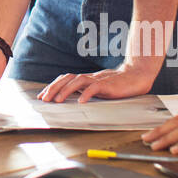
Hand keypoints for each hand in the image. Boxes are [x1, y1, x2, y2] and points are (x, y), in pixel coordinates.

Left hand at [38, 61, 158, 102]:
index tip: (42, 96)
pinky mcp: (107, 85)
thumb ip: (87, 91)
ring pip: (77, 82)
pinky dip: (87, 94)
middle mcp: (89, 78)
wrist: (136, 76)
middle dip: (53, 88)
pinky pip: (94, 88)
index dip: (52, 86)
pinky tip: (81, 102)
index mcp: (86, 79)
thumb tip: (74, 99)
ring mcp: (98, 80)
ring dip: (65, 91)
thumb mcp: (99, 88)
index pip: (65, 79)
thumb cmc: (118, 84)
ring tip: (56, 101)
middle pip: (67, 79)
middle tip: (43, 99)